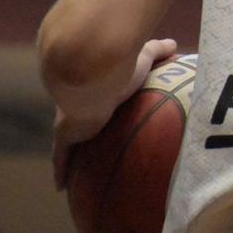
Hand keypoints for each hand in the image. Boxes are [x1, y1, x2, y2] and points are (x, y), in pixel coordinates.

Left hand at [51, 37, 177, 188]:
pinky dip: (59, 172)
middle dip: (75, 133)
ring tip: (68, 174)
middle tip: (81, 146)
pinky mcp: (65, 134)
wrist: (93, 69)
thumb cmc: (119, 62)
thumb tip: (174, 43)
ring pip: (65, 144)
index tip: (93, 114)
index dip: (90, 106)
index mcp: (93, 87)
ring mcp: (67, 121)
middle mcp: (75, 105)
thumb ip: (157, 50)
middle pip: (74, 123)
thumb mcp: (144, 56)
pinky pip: (60, 159)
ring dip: (65, 156)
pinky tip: (58, 189)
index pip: (89, 97)